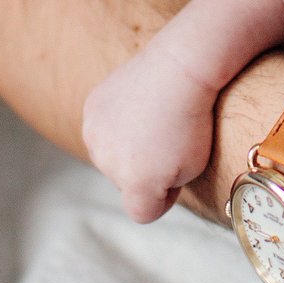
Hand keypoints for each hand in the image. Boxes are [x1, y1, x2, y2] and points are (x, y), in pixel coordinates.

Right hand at [83, 49, 217, 222]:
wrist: (180, 70)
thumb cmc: (193, 120)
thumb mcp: (192, 168)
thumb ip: (163, 186)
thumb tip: (146, 181)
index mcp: (135, 183)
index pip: (142, 213)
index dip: (163, 199)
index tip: (176, 177)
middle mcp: (107, 163)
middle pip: (124, 182)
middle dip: (143, 170)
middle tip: (167, 142)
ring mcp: (94, 134)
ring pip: (109, 156)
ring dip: (126, 148)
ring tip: (153, 122)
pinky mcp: (90, 110)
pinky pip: (102, 129)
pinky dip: (117, 124)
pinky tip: (138, 108)